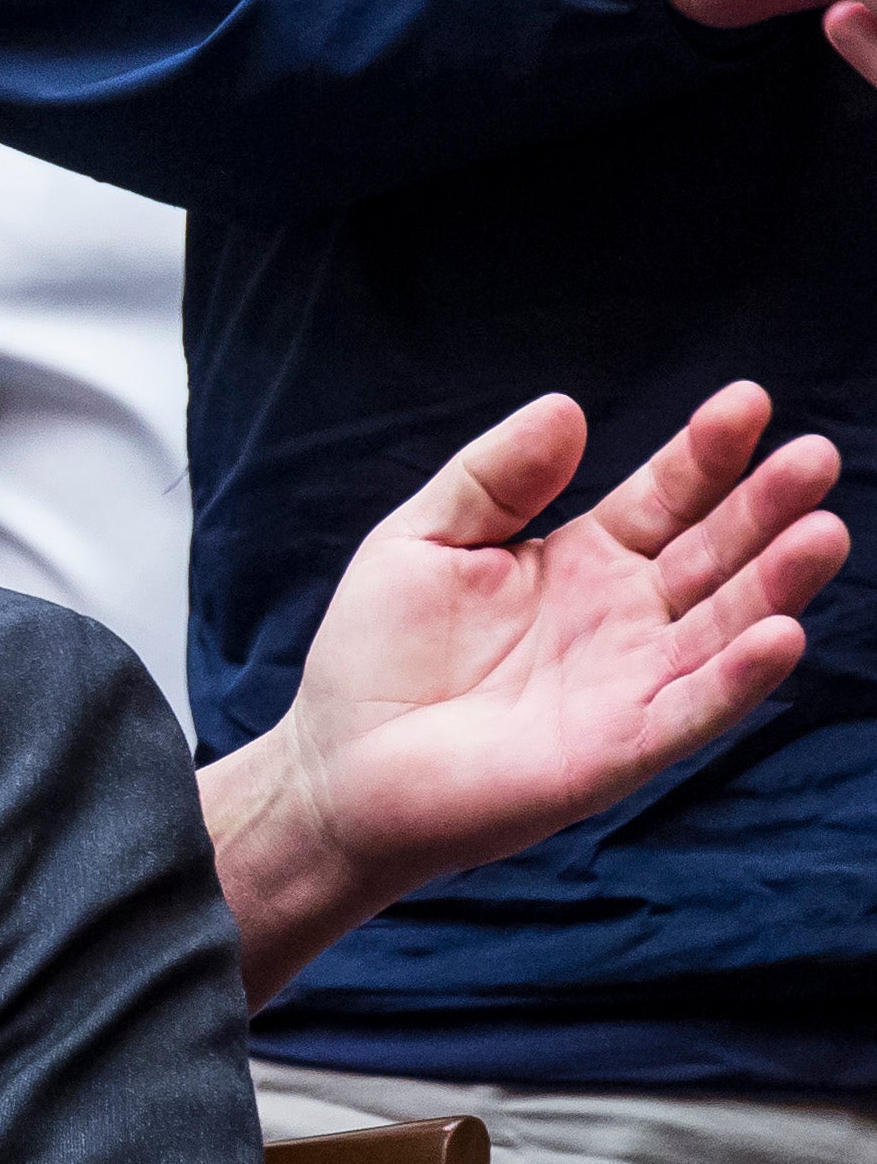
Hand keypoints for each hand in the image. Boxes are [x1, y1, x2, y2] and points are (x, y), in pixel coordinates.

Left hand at [207, 383, 838, 1004]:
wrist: (342, 762)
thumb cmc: (379, 653)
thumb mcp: (423, 537)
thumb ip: (496, 477)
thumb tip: (565, 406)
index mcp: (581, 560)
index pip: (664, 496)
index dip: (705, 453)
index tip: (747, 400)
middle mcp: (624, 617)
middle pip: (713, 552)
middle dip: (765, 506)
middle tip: (815, 456)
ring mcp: (631, 681)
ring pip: (725, 625)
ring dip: (776, 582)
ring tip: (821, 531)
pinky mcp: (621, 747)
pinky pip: (694, 708)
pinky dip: (738, 677)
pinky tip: (779, 634)